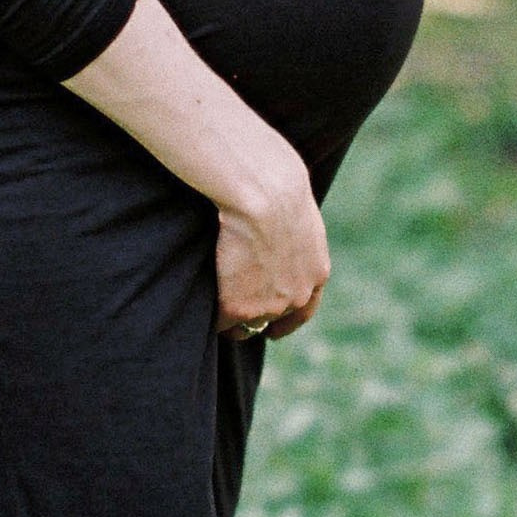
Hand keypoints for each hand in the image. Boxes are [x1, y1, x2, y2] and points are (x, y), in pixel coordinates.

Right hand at [214, 163, 329, 341]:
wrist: (264, 196)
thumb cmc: (275, 186)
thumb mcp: (296, 212)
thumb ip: (291, 234)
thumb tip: (275, 230)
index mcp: (316, 272)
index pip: (304, 308)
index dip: (287, 319)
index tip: (274, 331)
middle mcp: (297, 296)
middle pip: (274, 319)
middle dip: (257, 319)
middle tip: (239, 324)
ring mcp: (268, 306)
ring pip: (246, 326)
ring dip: (232, 321)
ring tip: (213, 313)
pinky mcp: (237, 308)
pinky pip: (221, 323)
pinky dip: (211, 317)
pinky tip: (201, 307)